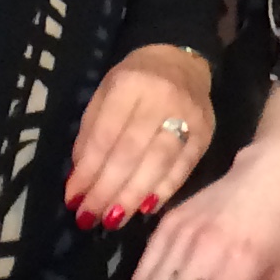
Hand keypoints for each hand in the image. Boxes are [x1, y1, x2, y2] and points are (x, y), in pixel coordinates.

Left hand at [65, 43, 217, 229]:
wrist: (181, 60)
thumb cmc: (134, 81)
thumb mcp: (103, 94)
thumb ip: (91, 134)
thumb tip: (79, 180)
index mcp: (129, 84)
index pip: (106, 135)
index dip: (88, 171)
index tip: (73, 199)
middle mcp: (162, 98)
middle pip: (131, 153)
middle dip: (107, 190)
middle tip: (89, 218)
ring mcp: (189, 116)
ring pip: (158, 164)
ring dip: (132, 196)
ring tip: (112, 220)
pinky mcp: (206, 134)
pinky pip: (183, 168)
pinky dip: (162, 191)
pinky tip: (144, 209)